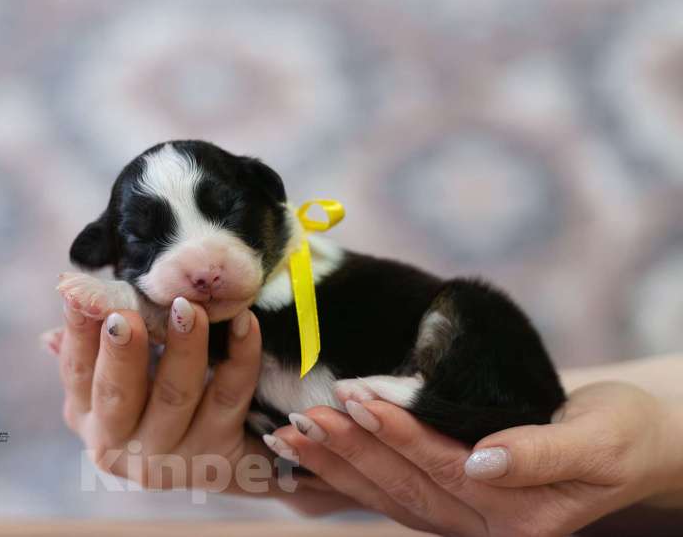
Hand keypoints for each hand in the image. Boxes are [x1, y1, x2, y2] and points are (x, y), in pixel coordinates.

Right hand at [51, 294, 279, 493]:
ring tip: (189, 308)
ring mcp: (170, 454)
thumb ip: (96, 343)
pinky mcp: (217, 452)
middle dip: (121, 353)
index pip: (78, 371)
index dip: (77, 333)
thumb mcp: (119, 382)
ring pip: (176, 395)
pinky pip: (230, 397)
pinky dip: (241, 357)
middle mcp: (120, 443)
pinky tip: (245, 322)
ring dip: (183, 348)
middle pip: (117, 395)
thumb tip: (70, 293)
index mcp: (90, 416)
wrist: (217, 464)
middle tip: (126, 315)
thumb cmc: (156, 406)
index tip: (77, 295)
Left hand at [271, 381, 682, 535]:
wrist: (628, 445)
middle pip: (404, 486)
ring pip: (387, 494)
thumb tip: (486, 460)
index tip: (357, 397)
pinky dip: (346, 473)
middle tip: (305, 416)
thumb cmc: (620, 436)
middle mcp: (483, 527)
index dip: (399, 433)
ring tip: (292, 433)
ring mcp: (461, 520)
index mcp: (520, 518)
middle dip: (351, 449)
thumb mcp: (599, 442)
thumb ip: (541, 454)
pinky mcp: (447, 502)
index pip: (445, 470)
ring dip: (337, 463)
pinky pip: (389, 492)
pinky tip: (311, 454)